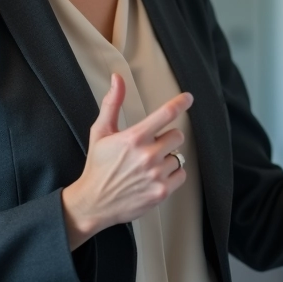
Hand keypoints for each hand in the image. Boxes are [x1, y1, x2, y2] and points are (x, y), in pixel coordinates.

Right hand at [60, 74, 189, 249]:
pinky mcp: (161, 192)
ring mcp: (156, 175)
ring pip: (178, 156)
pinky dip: (172, 175)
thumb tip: (118, 79)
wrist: (93, 202)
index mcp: (134, 138)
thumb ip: (112, 104)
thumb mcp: (101, 132)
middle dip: (166, 139)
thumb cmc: (98, 166)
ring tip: (148, 166)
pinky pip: (181, 175)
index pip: (165, 114)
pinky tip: (155, 176)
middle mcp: (147, 155)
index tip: (188, 98)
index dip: (180, 103)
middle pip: (177, 136)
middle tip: (150, 147)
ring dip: (167, 158)